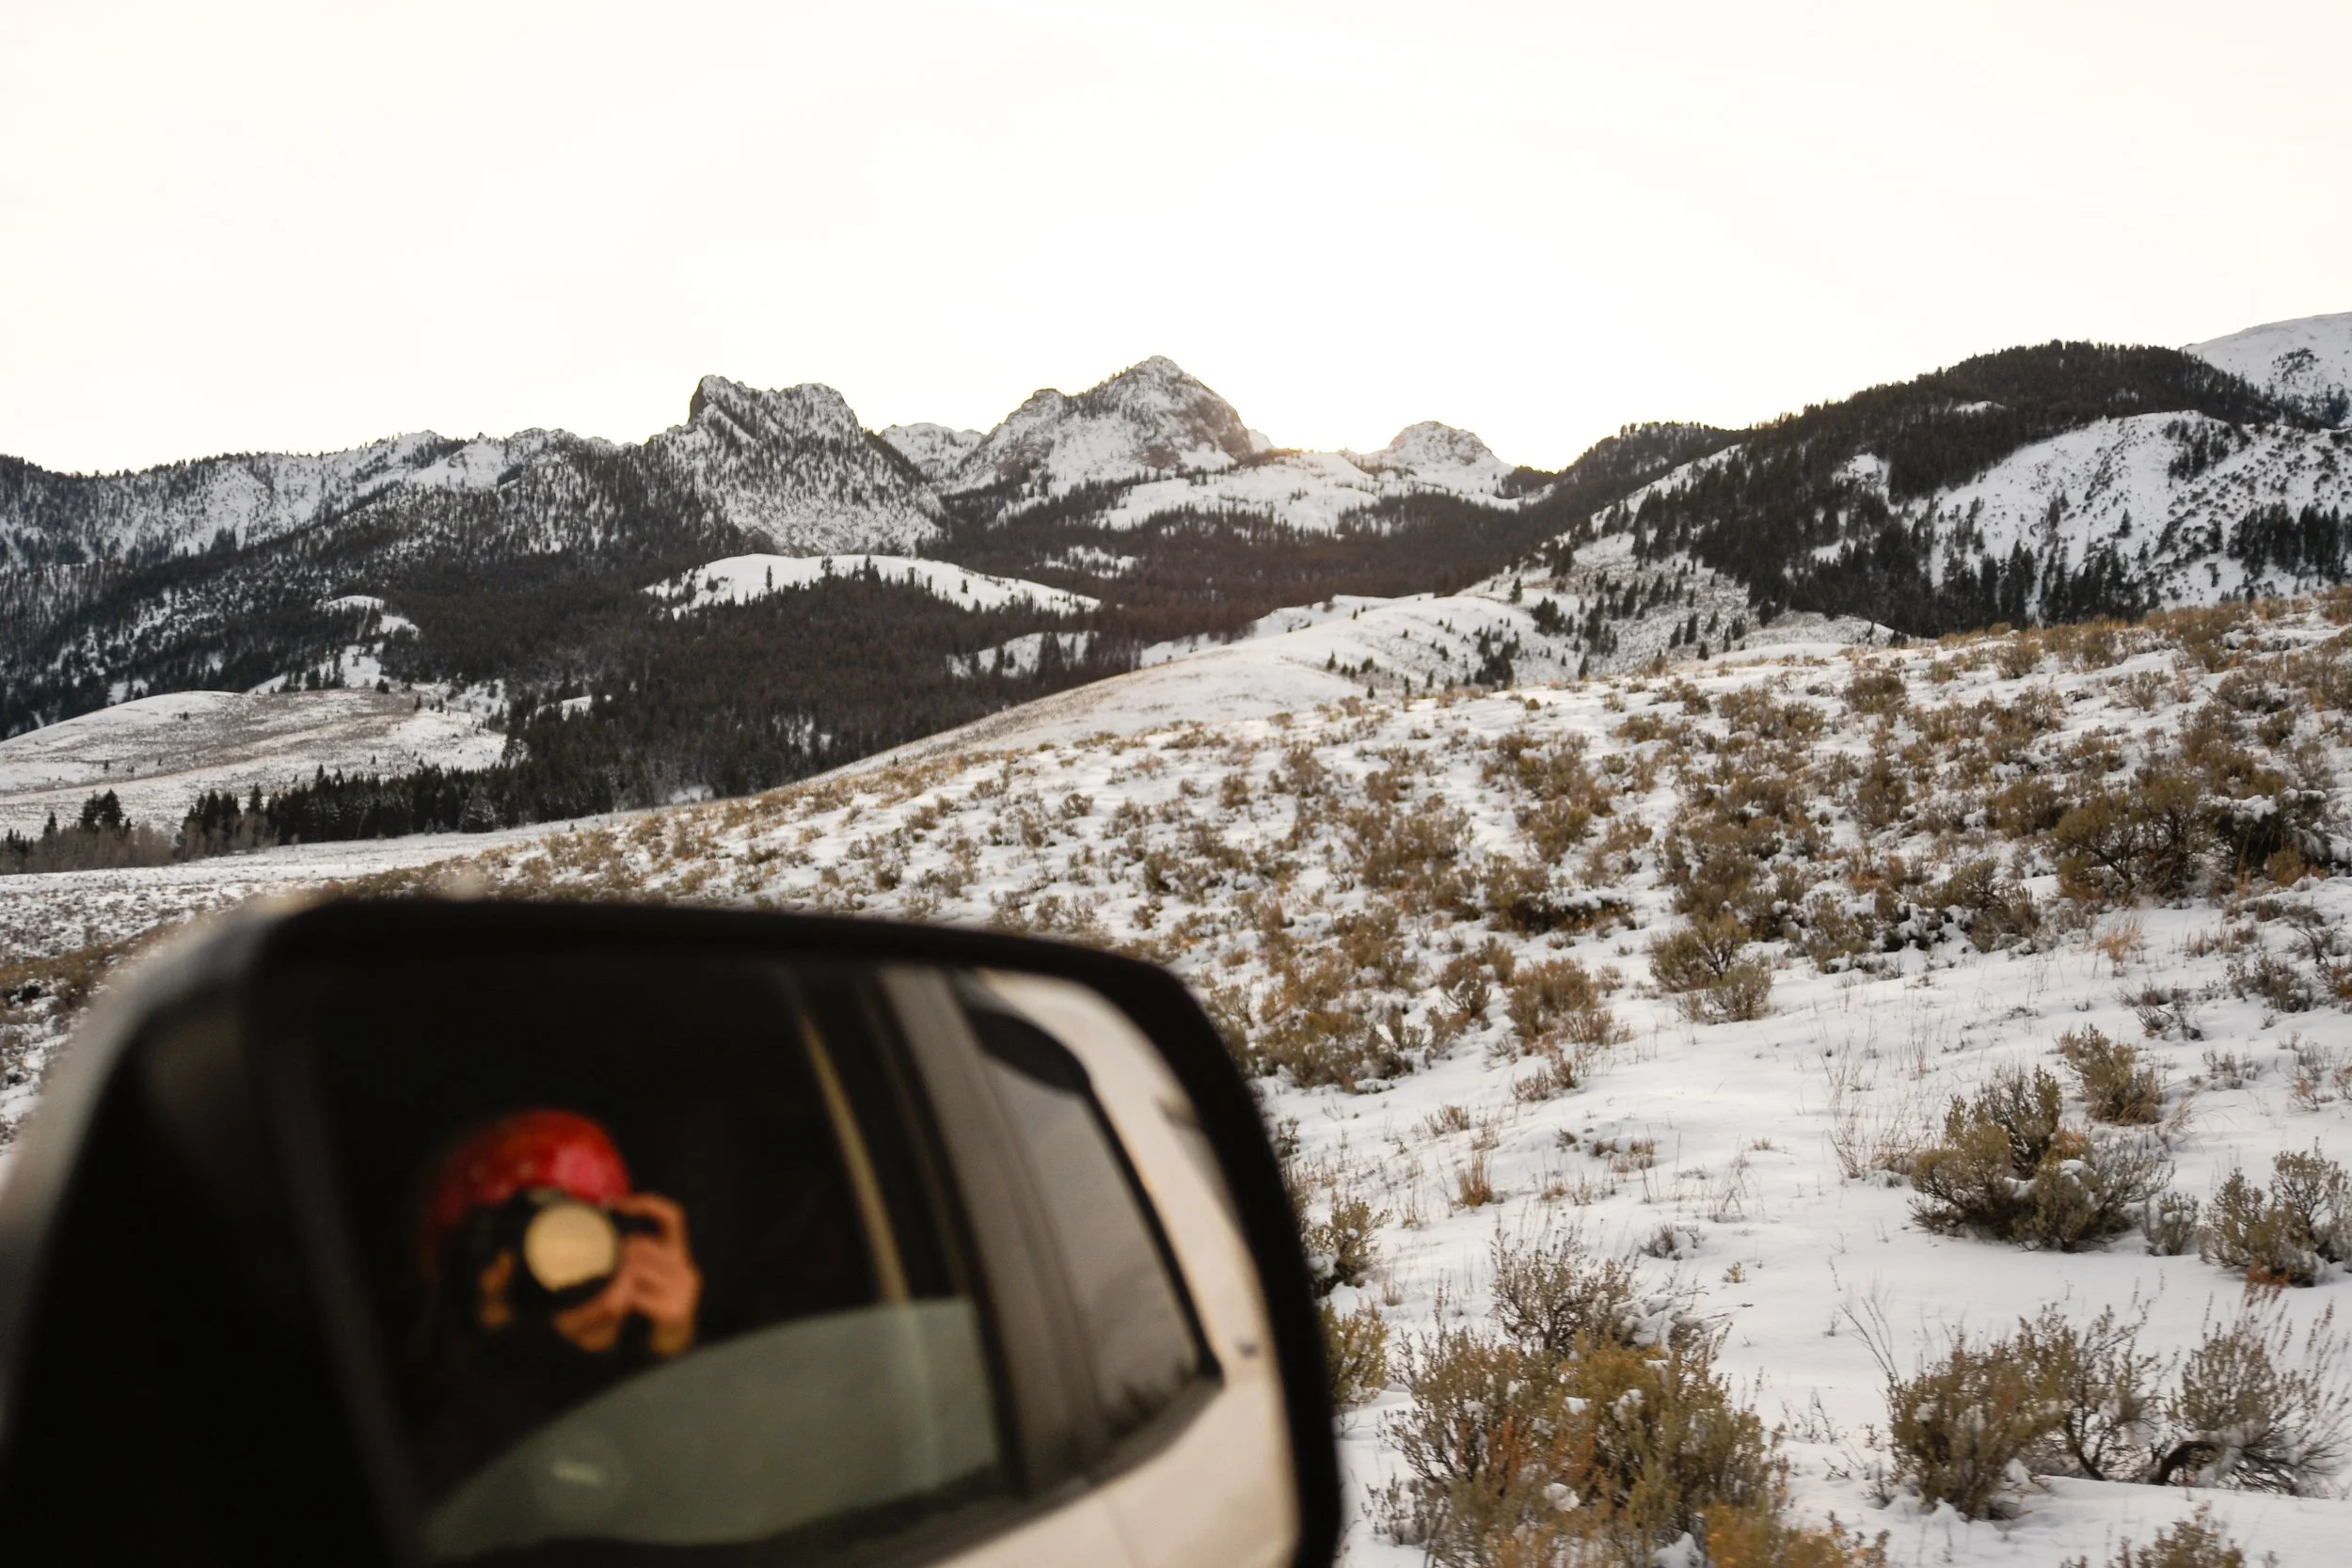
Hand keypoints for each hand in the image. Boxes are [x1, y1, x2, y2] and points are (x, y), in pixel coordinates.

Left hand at [552, 1193, 700, 1358]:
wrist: (672, 1344)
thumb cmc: (654, 1305)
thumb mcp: (649, 1274)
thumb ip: (636, 1254)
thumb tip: (608, 1227)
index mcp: (679, 1254)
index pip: (672, 1218)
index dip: (648, 1205)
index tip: (618, 1204)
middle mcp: (685, 1268)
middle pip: (642, 1246)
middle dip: (618, 1253)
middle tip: (600, 1263)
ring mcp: (682, 1290)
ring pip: (637, 1270)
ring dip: (616, 1278)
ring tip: (605, 1286)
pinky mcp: (674, 1310)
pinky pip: (636, 1296)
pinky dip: (620, 1299)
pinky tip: (616, 1306)